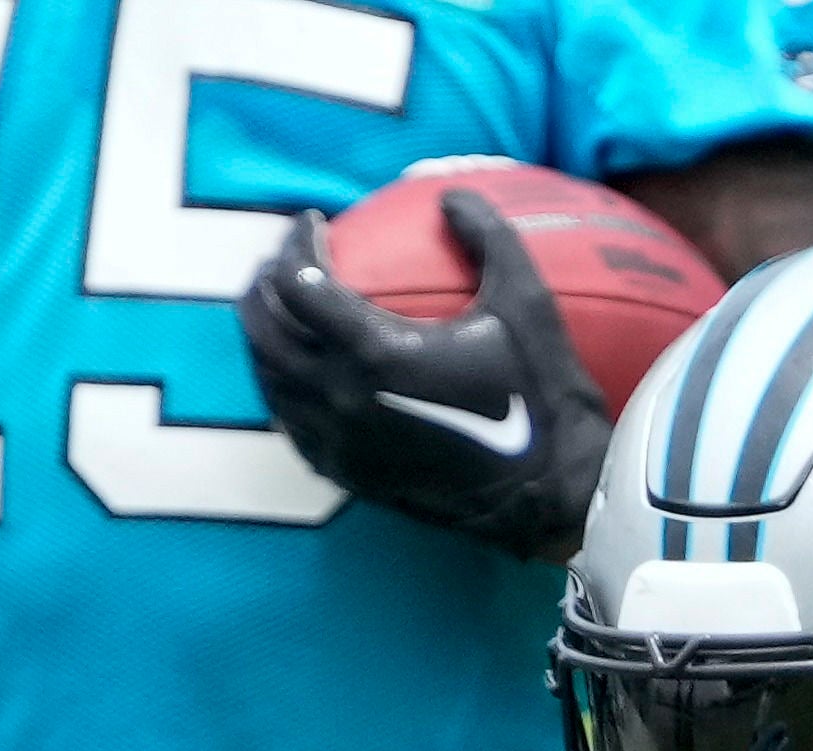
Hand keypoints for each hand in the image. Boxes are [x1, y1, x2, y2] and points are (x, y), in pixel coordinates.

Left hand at [240, 192, 611, 561]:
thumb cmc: (540, 394)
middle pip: (262, 329)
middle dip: (263, 284)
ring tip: (286, 306)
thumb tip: (451, 195)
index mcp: (376, 354)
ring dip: (266, 335)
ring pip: (267, 379)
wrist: (549, 492)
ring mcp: (338, 443)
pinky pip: (290, 423)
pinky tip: (303, 367)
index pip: (296, 281)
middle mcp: (341, 400)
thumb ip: (486, 234)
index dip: (296, 241)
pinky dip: (284, 385)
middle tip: (288, 258)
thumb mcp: (524, 301)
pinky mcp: (346, 474)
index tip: (315, 222)